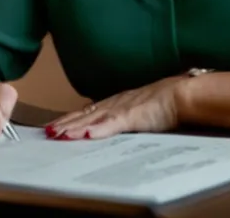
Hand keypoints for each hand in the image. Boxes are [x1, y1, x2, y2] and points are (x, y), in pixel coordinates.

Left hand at [45, 76, 184, 140]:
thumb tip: (113, 126)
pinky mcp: (133, 115)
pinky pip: (112, 124)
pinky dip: (98, 130)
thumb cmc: (166, 102)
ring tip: (58, 134)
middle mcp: (115, 103)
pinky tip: (85, 135)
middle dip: (65, 124)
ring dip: (74, 127)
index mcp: (117, 102)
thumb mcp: (140, 111)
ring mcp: (123, 108)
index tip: (55, 126)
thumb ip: (126, 118)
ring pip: (93, 119)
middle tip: (47, 132)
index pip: (87, 112)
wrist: (182, 94)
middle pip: (84, 115)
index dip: (70, 119)